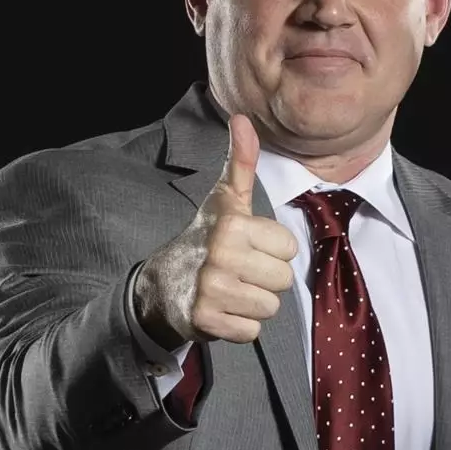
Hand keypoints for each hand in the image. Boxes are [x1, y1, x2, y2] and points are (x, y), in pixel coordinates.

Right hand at [135, 114, 300, 344]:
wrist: (161, 285)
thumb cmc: (205, 238)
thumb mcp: (225, 200)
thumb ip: (240, 162)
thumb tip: (241, 118)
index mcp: (232, 225)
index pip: (289, 248)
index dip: (271, 249)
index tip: (246, 246)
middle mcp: (221, 257)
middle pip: (283, 279)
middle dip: (265, 278)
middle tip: (238, 270)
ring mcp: (212, 291)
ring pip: (271, 307)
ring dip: (254, 302)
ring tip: (231, 289)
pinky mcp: (205, 322)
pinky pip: (252, 331)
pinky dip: (240, 326)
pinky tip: (222, 309)